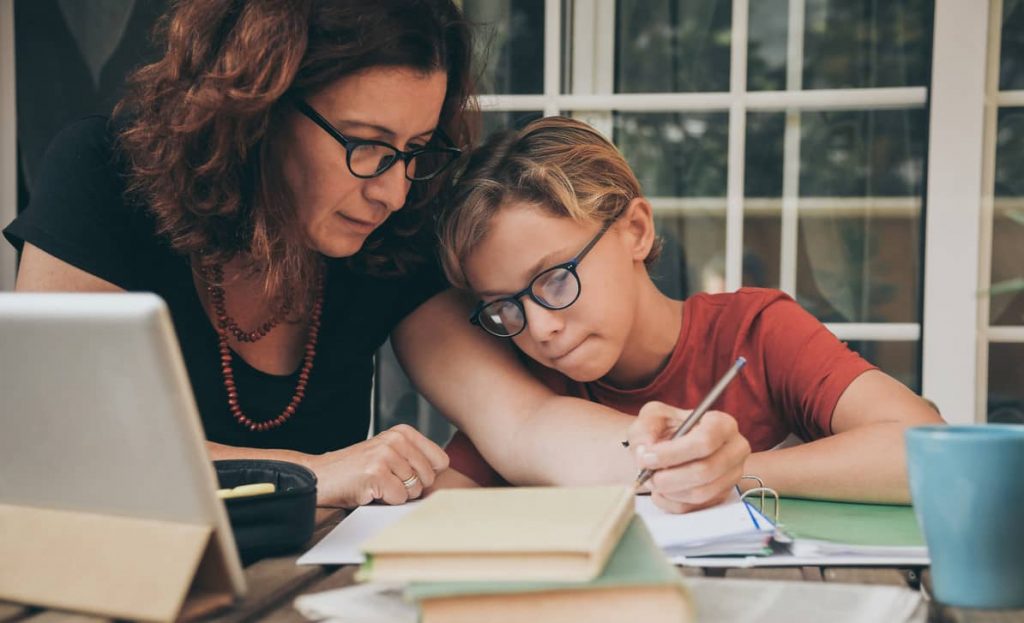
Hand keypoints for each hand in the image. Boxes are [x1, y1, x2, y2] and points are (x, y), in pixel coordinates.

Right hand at [309, 424, 448, 507]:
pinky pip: (399, 498)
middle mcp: (396, 440)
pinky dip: (386, 501)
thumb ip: (415, 460)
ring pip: (414, 490)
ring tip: (377, 485)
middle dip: (412, 488)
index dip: (427, 475)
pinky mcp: (377, 473)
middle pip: (429, 477)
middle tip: (387, 482)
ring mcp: (386, 455)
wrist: (321, 476)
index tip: (407, 476)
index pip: (441, 460)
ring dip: (397, 495)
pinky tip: (370, 491)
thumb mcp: (389, 455)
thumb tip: (441, 480)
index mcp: (403, 432)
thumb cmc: (356, 470)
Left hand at [627, 402, 750, 513]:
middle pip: (705, 471)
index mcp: (722, 424)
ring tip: (651, 480)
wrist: (667, 447)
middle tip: (646, 475)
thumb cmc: (664, 429)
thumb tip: (645, 451)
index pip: (705, 441)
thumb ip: (646, 429)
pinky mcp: (720, 496)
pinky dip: (670, 502)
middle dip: (669, 476)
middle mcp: (734, 450)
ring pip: (699, 493)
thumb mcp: (652, 416)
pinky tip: (660, 490)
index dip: (673, 453)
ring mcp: (730, 476)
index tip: (648, 457)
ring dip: (668, 490)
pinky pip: (694, 507)